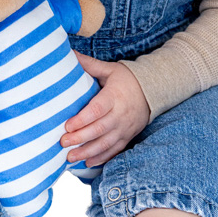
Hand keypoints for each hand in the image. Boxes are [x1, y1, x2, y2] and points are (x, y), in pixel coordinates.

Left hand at [60, 52, 149, 166]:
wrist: (154, 90)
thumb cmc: (127, 79)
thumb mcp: (110, 69)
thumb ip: (89, 65)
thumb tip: (69, 53)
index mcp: (114, 96)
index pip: (97, 110)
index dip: (82, 119)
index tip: (67, 125)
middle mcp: (120, 114)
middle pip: (99, 129)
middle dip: (80, 138)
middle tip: (63, 143)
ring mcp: (125, 128)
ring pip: (106, 144)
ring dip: (87, 152)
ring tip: (70, 157)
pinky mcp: (128, 137)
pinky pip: (114, 151)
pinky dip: (101, 158)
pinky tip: (87, 163)